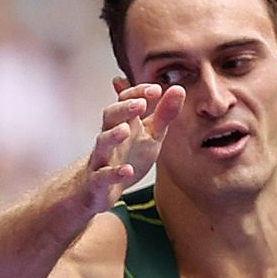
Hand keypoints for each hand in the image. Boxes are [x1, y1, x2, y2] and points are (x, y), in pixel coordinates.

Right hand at [82, 82, 181, 218]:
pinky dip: (114, 173)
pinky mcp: (98, 181)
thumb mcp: (151, 135)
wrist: (99, 188)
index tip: (156, 90)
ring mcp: (102, 158)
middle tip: (140, 104)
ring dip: (112, 136)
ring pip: (102, 143)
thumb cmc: (127, 156)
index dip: (138, 93)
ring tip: (125, 130)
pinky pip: (102, 176)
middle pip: (110, 116)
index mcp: (123, 122)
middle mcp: (110, 137)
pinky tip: (127, 170)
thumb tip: (179, 89)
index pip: (125, 100)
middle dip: (123, 108)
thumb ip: (164, 114)